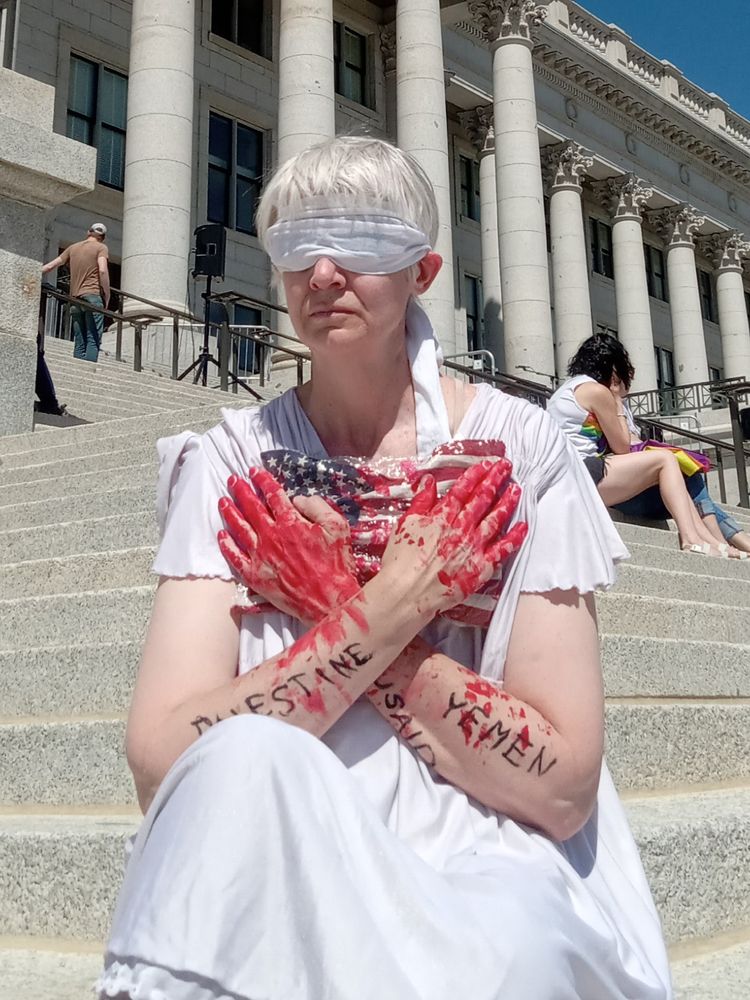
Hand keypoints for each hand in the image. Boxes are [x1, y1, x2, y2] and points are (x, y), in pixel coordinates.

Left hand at [218, 468, 359, 624]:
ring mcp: (260, 556)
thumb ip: (317, 507)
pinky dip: (227, 545)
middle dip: (241, 491)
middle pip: (251, 507)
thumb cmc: (336, 564)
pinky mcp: (255, 576)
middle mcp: (271, 536)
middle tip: (233, 480)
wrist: (329, 601)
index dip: (262, 480)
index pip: (273, 495)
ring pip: (239, 529)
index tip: (254, 471)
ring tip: (222, 501)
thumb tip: (297, 499)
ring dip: (230, 512)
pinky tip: (222, 535)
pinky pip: (235, 557)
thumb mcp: (337, 527)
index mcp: (291, 523)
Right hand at [379, 460, 526, 618]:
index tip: (485, 464)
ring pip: (495, 519)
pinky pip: (502, 550)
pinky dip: (514, 537)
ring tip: (517, 489)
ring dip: (507, 502)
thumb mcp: (404, 523)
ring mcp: (473, 547)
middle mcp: (461, 528)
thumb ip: (420, 501)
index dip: (475, 474)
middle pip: (482, 499)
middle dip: (495, 480)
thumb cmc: (400, 561)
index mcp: (442, 516)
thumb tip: (429, 480)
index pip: (463, 489)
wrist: (406, 593)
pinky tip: (523, 526)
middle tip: (506, 467)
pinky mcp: (480, 568)